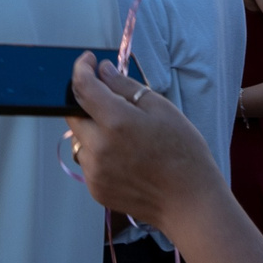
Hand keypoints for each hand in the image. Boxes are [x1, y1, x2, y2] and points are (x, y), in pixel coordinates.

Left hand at [65, 54, 221, 223]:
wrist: (188, 201)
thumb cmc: (183, 152)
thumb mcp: (161, 109)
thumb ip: (126, 88)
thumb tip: (103, 71)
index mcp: (116, 122)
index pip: (82, 88)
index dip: (81, 69)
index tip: (88, 61)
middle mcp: (98, 147)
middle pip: (73, 114)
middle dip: (87, 102)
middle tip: (112, 102)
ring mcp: (94, 171)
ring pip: (79, 139)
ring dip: (93, 130)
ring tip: (125, 136)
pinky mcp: (95, 189)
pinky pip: (88, 162)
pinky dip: (99, 153)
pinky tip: (126, 157)